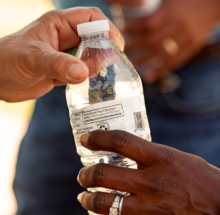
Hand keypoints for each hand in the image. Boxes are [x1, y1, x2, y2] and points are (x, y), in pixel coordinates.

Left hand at [0, 7, 123, 101]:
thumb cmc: (7, 61)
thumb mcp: (32, 58)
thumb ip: (58, 64)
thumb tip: (84, 72)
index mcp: (59, 24)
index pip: (92, 18)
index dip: (107, 29)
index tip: (116, 47)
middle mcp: (65, 37)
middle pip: (96, 38)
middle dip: (105, 50)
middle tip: (106, 66)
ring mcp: (66, 54)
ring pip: (92, 55)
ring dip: (97, 65)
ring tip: (95, 76)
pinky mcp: (64, 69)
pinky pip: (83, 70)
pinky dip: (89, 76)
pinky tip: (88, 82)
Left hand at [77, 130, 219, 213]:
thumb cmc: (198, 178)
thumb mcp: (173, 157)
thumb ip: (149, 155)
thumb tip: (125, 152)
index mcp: (158, 157)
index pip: (120, 141)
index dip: (98, 138)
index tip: (85, 138)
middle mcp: (151, 181)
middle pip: (104, 173)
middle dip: (86, 174)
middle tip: (82, 174)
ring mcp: (149, 207)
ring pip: (104, 203)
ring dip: (88, 198)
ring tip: (83, 195)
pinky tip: (101, 211)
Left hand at [102, 0, 219, 82]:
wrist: (213, 2)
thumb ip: (152, 10)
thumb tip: (127, 17)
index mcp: (171, 10)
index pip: (147, 23)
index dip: (132, 31)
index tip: (120, 37)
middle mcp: (179, 24)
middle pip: (152, 40)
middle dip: (135, 48)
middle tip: (121, 54)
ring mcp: (188, 37)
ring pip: (163, 53)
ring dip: (145, 62)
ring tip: (132, 66)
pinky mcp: (193, 46)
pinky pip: (175, 61)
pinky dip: (161, 70)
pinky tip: (150, 76)